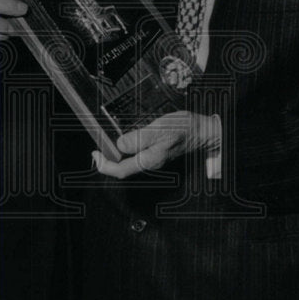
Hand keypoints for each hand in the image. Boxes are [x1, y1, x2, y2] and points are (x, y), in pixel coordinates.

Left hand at [93, 111, 220, 178]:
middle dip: (107, 161)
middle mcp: (150, 163)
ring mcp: (153, 160)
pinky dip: (124, 152)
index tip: (95, 153)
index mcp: (149, 160)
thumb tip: (120, 145)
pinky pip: (135, 157)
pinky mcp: (155, 153)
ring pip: (128, 163)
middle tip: (97, 148)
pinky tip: (123, 142)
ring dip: (115, 156)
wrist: (203, 132)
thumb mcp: (160, 128)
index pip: (120, 170)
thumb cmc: (185, 129)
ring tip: (105, 145)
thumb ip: (140, 138)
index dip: (104, 165)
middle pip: (122, 169)